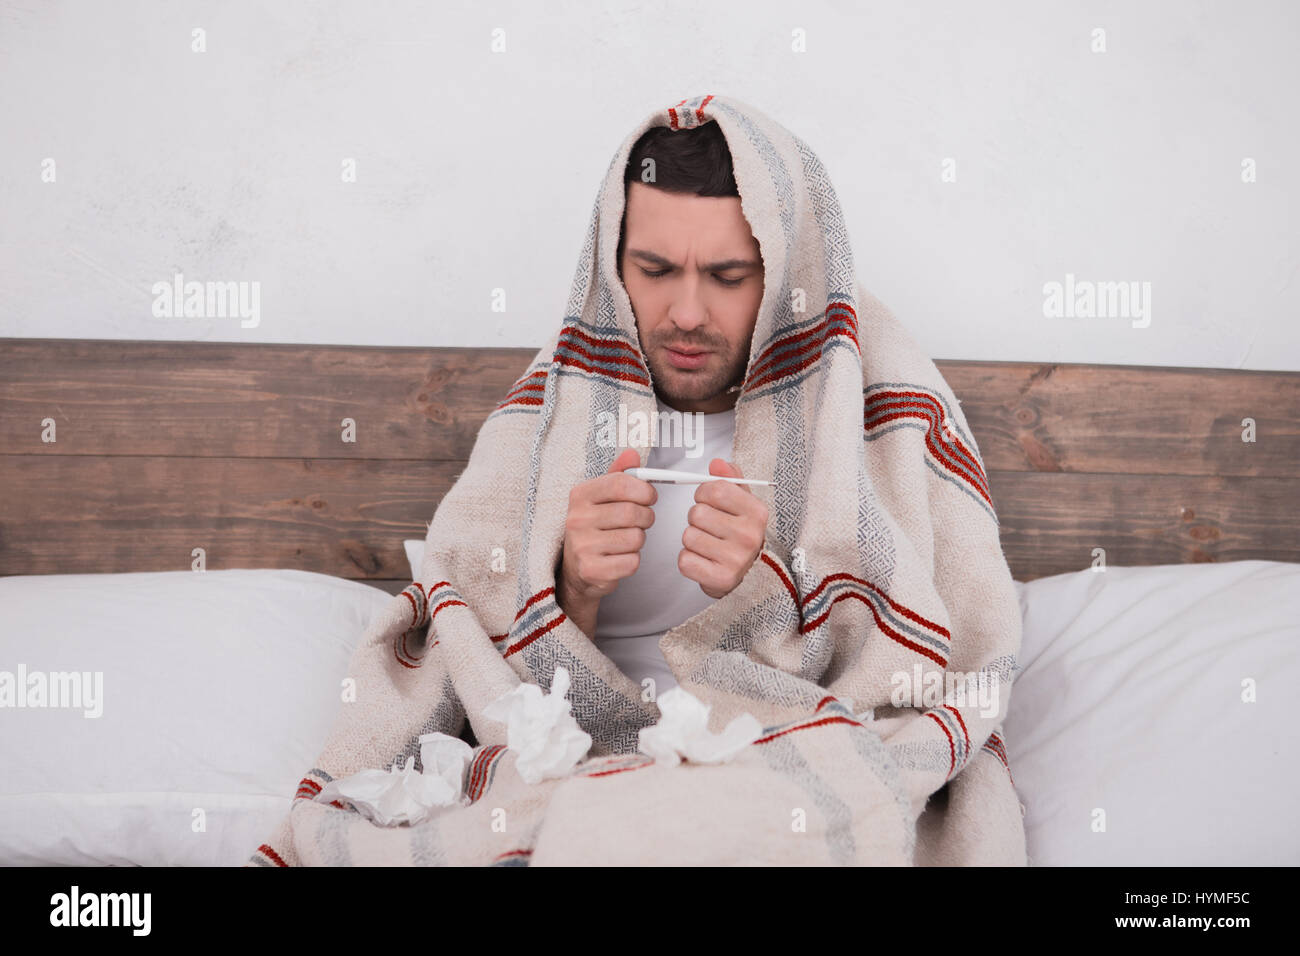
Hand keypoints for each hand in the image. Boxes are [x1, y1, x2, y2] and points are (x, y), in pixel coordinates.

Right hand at [556, 447, 655, 636]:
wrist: (576, 569)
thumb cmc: (594, 528)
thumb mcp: (601, 497)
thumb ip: (618, 474)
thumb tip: (632, 454)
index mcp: (580, 495)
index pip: (620, 483)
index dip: (644, 490)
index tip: (649, 497)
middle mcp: (577, 519)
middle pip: (631, 512)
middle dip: (646, 517)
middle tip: (643, 520)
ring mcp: (582, 546)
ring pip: (635, 538)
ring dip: (639, 540)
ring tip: (626, 539)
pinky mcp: (592, 570)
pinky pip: (631, 562)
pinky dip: (633, 561)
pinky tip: (620, 557)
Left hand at [678, 458, 769, 599]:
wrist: (749, 574)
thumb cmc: (740, 533)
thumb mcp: (742, 502)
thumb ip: (730, 479)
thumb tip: (718, 463)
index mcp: (757, 512)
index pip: (714, 489)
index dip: (702, 493)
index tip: (708, 501)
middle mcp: (750, 536)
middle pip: (697, 513)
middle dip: (696, 518)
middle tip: (710, 527)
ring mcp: (736, 559)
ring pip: (688, 536)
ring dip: (692, 539)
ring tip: (708, 544)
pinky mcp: (721, 579)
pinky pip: (685, 560)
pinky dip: (689, 560)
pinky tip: (704, 559)